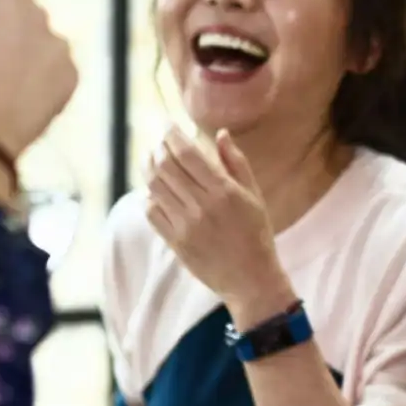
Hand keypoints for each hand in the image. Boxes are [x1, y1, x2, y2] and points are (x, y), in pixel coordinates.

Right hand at [0, 0, 78, 160]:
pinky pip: (59, 74)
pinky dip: (45, 84)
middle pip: (31, 16)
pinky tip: (20, 99)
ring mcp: (59, 48)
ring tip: (2, 85)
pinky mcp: (71, 78)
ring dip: (30, 59)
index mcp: (6, 0)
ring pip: (46, 47)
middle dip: (14, 32)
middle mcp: (40, 18)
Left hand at [144, 128, 292, 327]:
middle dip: (158, 148)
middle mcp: (202, 206)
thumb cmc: (256, 234)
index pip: (187, 154)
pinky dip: (149, 196)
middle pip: (166, 167)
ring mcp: (186, 225)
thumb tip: (220, 133)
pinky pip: (152, 212)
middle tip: (158, 143)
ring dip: (148, 168)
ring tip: (151, 160)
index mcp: (224, 191)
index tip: (168, 125)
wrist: (251, 279)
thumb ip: (237, 163)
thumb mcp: (254, 196)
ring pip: (155, 187)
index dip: (172, 135)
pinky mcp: (176, 242)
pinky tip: (154, 191)